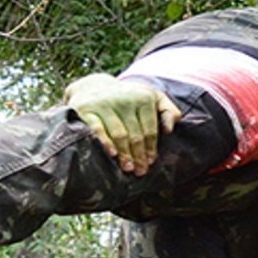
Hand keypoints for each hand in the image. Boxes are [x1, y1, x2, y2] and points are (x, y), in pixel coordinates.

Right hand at [64, 73, 181, 175]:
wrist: (93, 86)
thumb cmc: (129, 98)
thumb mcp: (152, 97)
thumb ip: (168, 110)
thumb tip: (170, 129)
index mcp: (143, 97)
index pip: (150, 129)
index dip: (151, 148)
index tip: (150, 162)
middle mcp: (125, 98)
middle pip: (135, 134)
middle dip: (139, 155)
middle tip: (140, 171)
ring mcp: (105, 103)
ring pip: (119, 134)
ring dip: (125, 154)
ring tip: (128, 168)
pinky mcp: (88, 109)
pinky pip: (98, 128)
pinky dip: (105, 142)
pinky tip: (112, 154)